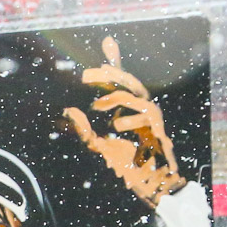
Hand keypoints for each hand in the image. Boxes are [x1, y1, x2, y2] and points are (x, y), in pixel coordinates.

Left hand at [63, 36, 185, 208]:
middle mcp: (144, 108)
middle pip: (130, 82)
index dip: (116, 60)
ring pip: (137, 97)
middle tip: (86, 75)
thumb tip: (66, 111)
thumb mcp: (99, 144)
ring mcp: (154, 119)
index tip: (107, 41)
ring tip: (96, 107)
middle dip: (111, 74)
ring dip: (115, 99)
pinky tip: (115, 127)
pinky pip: (146, 119)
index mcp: (130, 108)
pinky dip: (129, 120)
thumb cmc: (128, 163)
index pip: (122, 80)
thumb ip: (83, 129)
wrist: (151, 185)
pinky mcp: (159, 132)